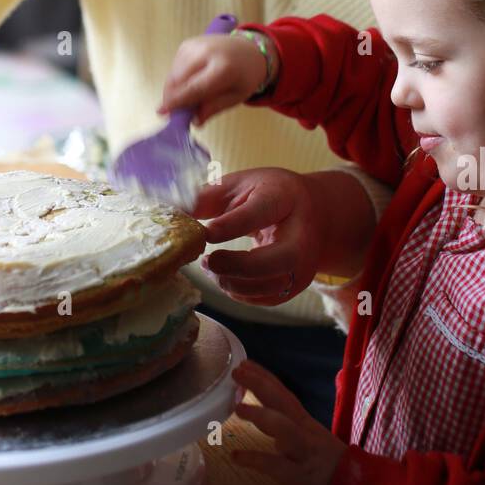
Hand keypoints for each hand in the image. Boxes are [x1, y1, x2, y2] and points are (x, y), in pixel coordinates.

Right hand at [158, 32, 275, 125]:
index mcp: (223, 68)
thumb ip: (214, 107)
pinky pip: (174, 67)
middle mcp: (206, 52)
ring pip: (173, 74)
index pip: (194, 88)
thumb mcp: (236, 97)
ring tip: (187, 97)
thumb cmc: (244, 76)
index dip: (176, 101)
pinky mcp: (187, 44)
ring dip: (173, 89)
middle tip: (176, 112)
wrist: (248, 49)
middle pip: (179, 80)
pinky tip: (189, 83)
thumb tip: (194, 121)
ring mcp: (194, 45)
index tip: (162, 112)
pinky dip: (177, 79)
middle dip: (172, 97)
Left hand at [194, 167, 322, 304]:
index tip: (205, 233)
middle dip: (238, 266)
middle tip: (209, 261)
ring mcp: (304, 263)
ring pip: (273, 286)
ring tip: (213, 268)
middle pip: (277, 260)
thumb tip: (172, 211)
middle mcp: (302, 234)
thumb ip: (208, 197)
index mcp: (285, 197)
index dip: (232, 225)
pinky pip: (268, 299)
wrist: (313, 212)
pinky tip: (227, 279)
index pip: (261, 212)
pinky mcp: (298, 284)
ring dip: (234, 284)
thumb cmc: (269, 194)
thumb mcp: (241, 184)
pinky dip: (242, 294)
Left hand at [231, 360, 347, 484]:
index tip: (245, 363)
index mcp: (305, 423)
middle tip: (237, 371)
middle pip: (283, 402)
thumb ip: (290, 435)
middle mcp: (305, 432)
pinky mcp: (300, 477)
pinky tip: (236, 456)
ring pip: (284, 428)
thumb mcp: (310, 444)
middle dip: (260, 385)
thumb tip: (270, 433)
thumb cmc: (331, 468)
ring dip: (261, 415)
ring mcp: (304, 452)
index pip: (284, 394)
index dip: (265, 377)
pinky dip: (255, 459)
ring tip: (238, 408)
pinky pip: (276, 465)